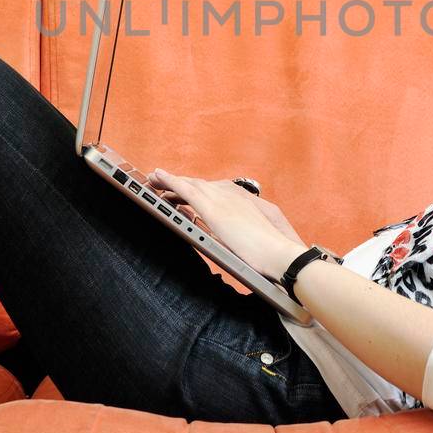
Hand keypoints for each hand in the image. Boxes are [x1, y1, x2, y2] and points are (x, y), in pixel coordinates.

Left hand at [147, 168, 306, 280]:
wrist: (279, 254)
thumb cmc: (270, 253)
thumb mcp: (252, 238)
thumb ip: (238, 233)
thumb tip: (228, 238)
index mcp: (240, 200)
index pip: (211, 191)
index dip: (195, 190)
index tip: (183, 193)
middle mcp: (231, 194)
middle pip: (198, 185)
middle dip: (179, 184)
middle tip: (160, 183)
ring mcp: (221, 199)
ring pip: (189, 185)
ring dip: (170, 181)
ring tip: (154, 180)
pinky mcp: (212, 208)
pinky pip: (185, 189)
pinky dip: (170, 181)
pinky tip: (158, 177)